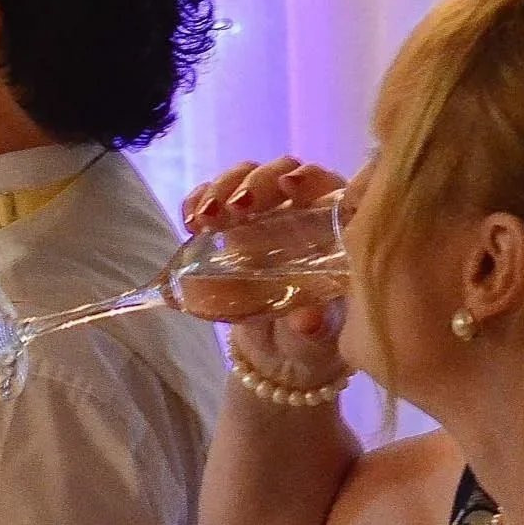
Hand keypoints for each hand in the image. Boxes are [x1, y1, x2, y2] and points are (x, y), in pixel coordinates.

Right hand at [182, 155, 348, 390]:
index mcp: (334, 226)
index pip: (326, 185)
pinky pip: (210, 199)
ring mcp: (260, 216)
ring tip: (203, 219)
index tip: (289, 186)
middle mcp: (298, 210)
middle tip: (236, 207)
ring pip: (243, 178)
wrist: (278, 352)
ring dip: (221, 188)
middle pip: (280, 173)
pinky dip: (197, 201)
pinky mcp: (227, 227)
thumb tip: (308, 321)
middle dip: (255, 182)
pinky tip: (189, 220)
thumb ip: (316, 325)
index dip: (309, 178)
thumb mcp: (318, 334)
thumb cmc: (311, 337)